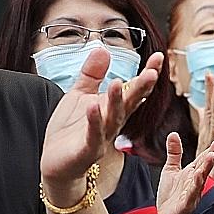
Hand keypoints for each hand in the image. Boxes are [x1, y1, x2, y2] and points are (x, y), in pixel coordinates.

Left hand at [40, 46, 162, 195]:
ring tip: (119, 83)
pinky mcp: (86, 150)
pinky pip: (92, 135)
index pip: (133, 89)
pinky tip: (93, 106)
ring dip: (117, 102)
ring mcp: (101, 137)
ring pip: (113, 118)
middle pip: (130, 103)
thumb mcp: (80, 95)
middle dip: (141, 88)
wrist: (55, 163)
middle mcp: (112, 123)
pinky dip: (94, 121)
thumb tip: (103, 49)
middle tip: (152, 72)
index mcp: (112, 108)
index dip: (146, 74)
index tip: (158, 57)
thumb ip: (92, 74)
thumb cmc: (69, 131)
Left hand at [158, 131, 213, 213]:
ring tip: (211, 155)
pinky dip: (195, 184)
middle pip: (206, 164)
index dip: (213, 147)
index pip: (204, 157)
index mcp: (193, 172)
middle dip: (213, 153)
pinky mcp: (187, 203)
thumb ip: (175, 153)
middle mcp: (196, 181)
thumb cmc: (171, 196)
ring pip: (201, 177)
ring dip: (207, 166)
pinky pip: (192, 192)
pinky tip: (198, 176)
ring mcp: (192, 192)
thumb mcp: (171, 170)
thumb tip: (174, 133)